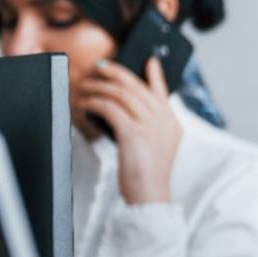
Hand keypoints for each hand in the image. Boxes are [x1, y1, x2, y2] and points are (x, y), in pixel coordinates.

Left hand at [79, 56, 182, 204]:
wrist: (150, 196)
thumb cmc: (149, 176)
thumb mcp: (158, 148)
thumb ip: (151, 128)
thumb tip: (128, 114)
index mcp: (171, 122)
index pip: (162, 91)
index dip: (155, 74)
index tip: (149, 60)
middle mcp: (163, 119)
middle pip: (136, 86)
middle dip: (116, 73)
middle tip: (101, 67)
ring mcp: (149, 125)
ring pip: (121, 94)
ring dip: (100, 87)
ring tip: (86, 87)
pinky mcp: (132, 132)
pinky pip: (110, 108)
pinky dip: (95, 103)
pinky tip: (86, 104)